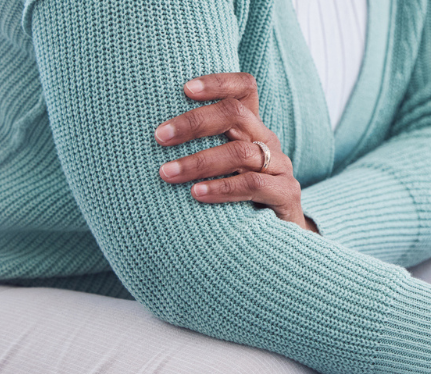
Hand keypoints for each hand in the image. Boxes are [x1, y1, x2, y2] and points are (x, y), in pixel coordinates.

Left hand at [154, 73, 316, 232]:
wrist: (280, 235)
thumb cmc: (235, 196)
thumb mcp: (218, 166)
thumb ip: (196, 147)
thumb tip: (143, 136)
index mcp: (250, 127)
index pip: (244, 88)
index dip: (218, 82)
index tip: (184, 89)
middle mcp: (267, 141)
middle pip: (236, 114)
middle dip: (194, 123)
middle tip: (160, 137)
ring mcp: (280, 166)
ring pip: (241, 151)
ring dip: (200, 161)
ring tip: (168, 173)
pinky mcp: (287, 193)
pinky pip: (254, 184)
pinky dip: (222, 188)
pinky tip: (197, 194)